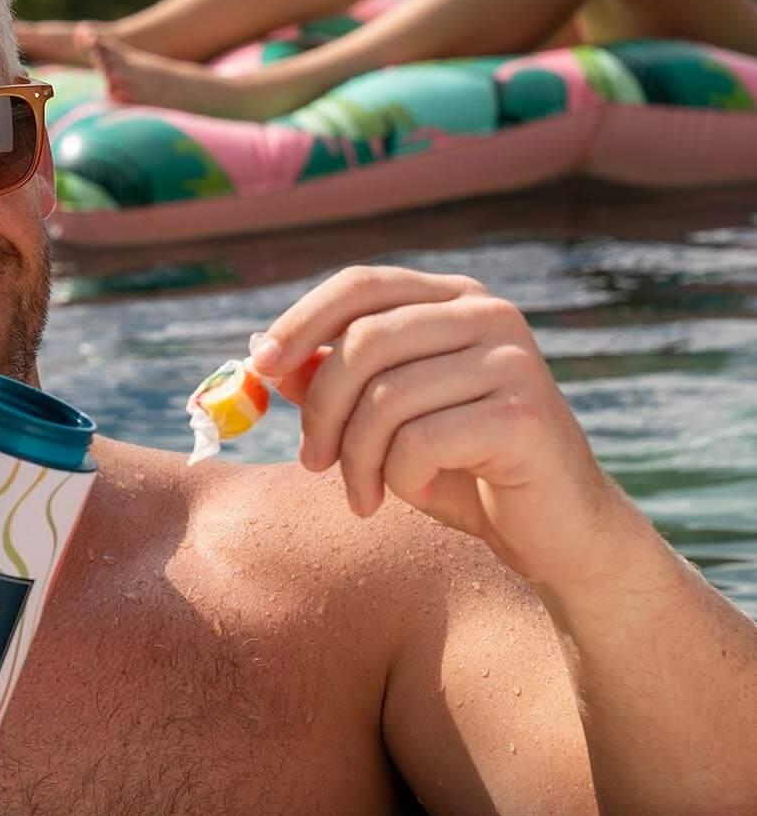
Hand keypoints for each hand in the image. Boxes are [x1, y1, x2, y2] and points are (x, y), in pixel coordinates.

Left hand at [252, 266, 622, 586]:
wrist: (555, 531)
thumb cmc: (463, 469)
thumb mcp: (386, 420)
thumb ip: (335, 381)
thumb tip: (266, 358)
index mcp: (454, 299)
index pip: (361, 285)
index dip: (301, 320)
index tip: (260, 364)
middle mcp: (489, 314)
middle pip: (363, 341)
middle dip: (321, 409)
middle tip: (313, 462)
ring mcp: (511, 359)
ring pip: (385, 396)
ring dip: (357, 458)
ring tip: (363, 494)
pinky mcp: (523, 414)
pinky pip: (419, 441)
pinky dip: (399, 477)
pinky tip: (416, 493)